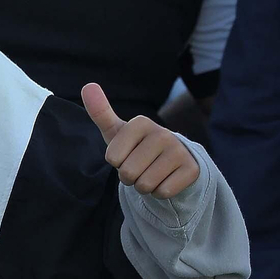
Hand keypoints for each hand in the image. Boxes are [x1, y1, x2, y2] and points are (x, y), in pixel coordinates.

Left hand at [83, 83, 200, 198]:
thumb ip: (100, 112)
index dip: (117, 163)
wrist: (171, 161)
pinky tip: (166, 180)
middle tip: (140, 167)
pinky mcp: (192, 169)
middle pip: (128, 173)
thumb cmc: (136, 147)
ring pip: (145, 185)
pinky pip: (162, 192)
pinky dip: (160, 192)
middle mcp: (162, 133)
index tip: (127, 154)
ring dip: (144, 186)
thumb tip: (87, 86)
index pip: (112, 158)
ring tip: (152, 173)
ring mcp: (179, 151)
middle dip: (129, 177)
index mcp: (141, 123)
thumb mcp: (117, 132)